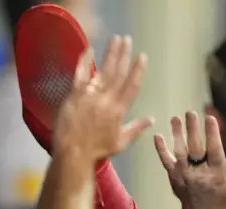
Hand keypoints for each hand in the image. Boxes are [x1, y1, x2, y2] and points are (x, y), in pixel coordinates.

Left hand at [53, 35, 153, 162]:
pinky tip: (89, 49)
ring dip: (110, 54)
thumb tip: (152, 118)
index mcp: (119, 110)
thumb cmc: (97, 150)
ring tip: (116, 39)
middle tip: (128, 40)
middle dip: (124, 55)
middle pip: (118, 73)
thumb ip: (136, 128)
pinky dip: (84, 61)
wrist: (73, 152)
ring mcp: (90, 95)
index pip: (132, 85)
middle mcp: (106, 99)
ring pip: (103, 70)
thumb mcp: (121, 141)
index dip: (138, 70)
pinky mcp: (75, 95)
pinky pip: (80, 74)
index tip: (142, 56)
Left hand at [154, 112, 225, 208]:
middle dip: (193, 129)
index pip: (214, 150)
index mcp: (217, 173)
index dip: (212, 134)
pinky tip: (157, 135)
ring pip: (179, 152)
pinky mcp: (173, 176)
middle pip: (195, 147)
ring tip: (176, 118)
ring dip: (177, 134)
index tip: (210, 118)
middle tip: (190, 113)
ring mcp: (183, 174)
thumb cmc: (222, 196)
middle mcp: (199, 172)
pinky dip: (161, 149)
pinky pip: (165, 161)